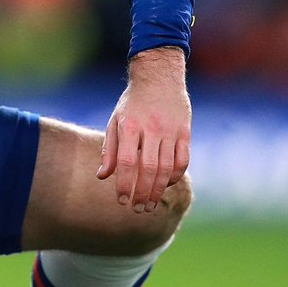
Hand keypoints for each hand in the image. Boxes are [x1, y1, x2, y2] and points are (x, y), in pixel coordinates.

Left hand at [96, 46, 190, 212]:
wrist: (159, 77)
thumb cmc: (132, 103)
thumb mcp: (115, 121)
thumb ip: (109, 149)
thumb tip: (102, 176)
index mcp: (130, 127)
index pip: (126, 162)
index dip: (124, 183)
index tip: (121, 200)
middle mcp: (151, 129)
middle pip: (148, 169)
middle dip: (142, 192)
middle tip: (137, 209)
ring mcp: (170, 131)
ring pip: (167, 167)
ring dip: (158, 189)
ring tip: (150, 204)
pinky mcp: (185, 132)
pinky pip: (183, 160)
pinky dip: (175, 176)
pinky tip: (166, 185)